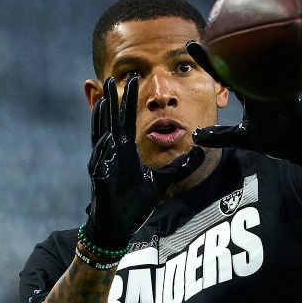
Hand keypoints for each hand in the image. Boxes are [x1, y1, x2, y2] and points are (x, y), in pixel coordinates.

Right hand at [84, 74, 205, 251]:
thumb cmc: (136, 202)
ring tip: (103, 100)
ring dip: (101, 119)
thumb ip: (182, 166)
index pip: (127, 120)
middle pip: (112, 121)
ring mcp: (104, 164)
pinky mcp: (100, 179)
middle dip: (112, 101)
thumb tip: (201, 152)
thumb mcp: (164, 180)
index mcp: (126, 151)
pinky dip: (102, 150)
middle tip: (110, 78)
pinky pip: (100, 162)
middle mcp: (113, 153)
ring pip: (100, 136)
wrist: (120, 225)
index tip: (134, 80)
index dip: (130, 101)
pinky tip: (107, 138)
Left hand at [186, 41, 301, 169]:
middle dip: (218, 49)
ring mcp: (275, 87)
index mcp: (248, 93)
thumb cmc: (276, 138)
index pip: (225, 73)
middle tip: (191, 42)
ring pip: (258, 64)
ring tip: (226, 39)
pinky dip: (272, 65)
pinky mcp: (290, 92)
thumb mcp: (244, 137)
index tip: (191, 45)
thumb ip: (221, 136)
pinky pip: (280, 76)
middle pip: (237, 63)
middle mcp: (259, 85)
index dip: (209, 61)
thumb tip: (195, 136)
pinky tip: (260, 55)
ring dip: (243, 52)